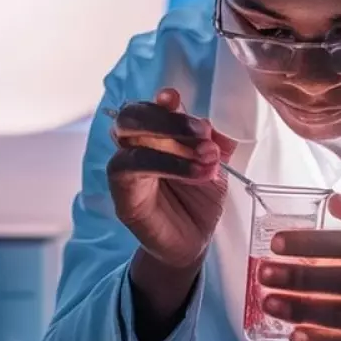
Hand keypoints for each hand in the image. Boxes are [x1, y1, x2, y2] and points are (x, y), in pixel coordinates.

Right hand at [107, 88, 236, 271]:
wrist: (193, 242)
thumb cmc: (198, 201)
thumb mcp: (215, 165)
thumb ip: (215, 140)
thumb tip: (218, 122)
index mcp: (156, 133)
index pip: (151, 107)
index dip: (163, 101)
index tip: (177, 99)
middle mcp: (134, 145)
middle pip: (132, 115)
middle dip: (167, 118)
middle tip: (203, 132)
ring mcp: (124, 167)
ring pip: (131, 139)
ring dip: (173, 143)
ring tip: (209, 156)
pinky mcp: (122, 192)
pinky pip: (134, 168)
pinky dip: (169, 165)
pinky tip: (198, 173)